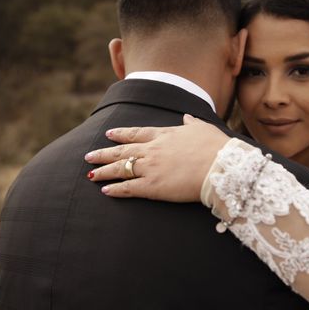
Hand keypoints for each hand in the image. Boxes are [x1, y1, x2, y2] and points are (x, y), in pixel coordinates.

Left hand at [85, 114, 229, 201]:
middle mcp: (152, 150)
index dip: (121, 134)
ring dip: (104, 171)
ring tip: (91, 174)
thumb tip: (186, 118)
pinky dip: (116, 189)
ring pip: (120, 168)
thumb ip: (191, 124)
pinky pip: (128, 188)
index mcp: (164, 135)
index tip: (109, 134)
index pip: (136, 133)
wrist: (219, 166)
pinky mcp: (152, 186)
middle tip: (89, 156)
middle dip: (104, 153)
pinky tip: (105, 191)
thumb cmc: (215, 147)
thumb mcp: (203, 129)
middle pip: (122, 151)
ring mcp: (150, 168)